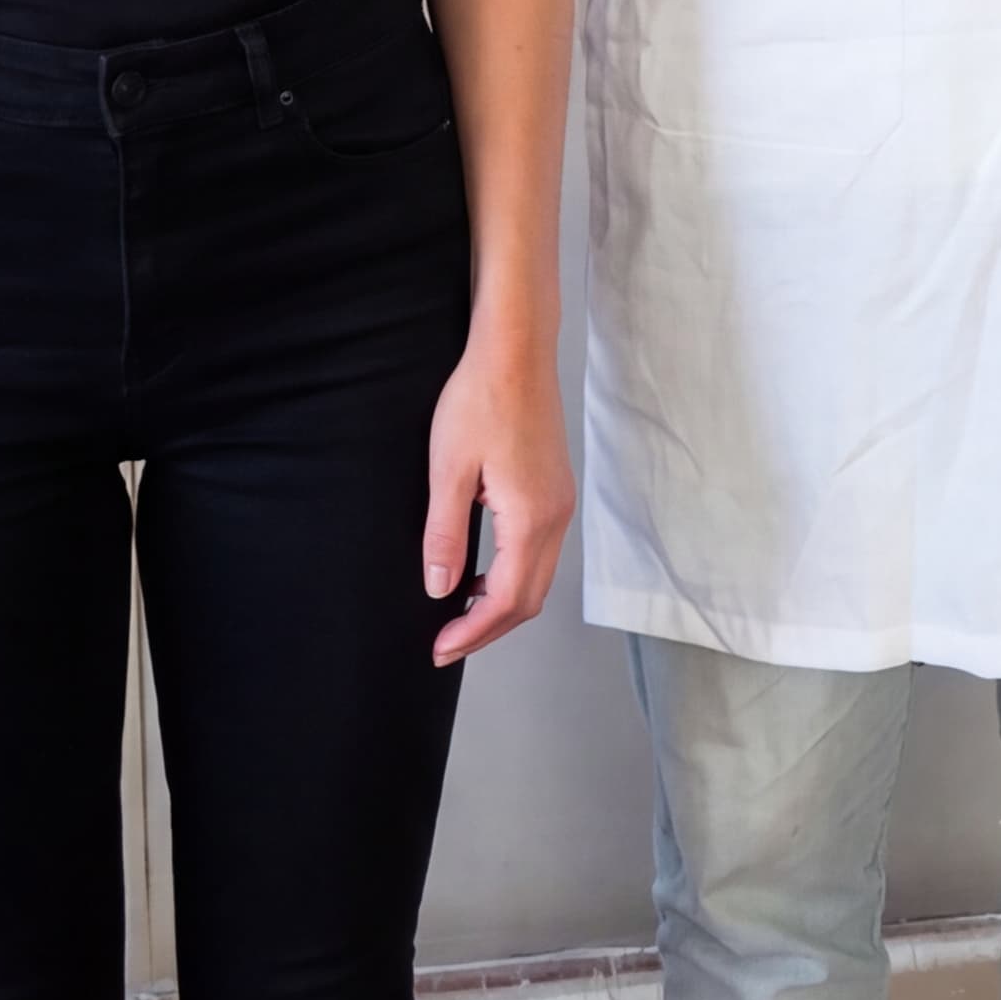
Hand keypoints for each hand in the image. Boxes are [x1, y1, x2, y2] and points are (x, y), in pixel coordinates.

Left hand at [422, 322, 575, 668]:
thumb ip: (444, 534)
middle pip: (530, 599)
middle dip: (489, 629)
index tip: (438, 648)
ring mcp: (561, 504)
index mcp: (531, 518)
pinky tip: (482, 573)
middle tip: (445, 643)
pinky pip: (541, 552)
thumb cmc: (480, 399)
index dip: (472, 632)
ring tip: (460, 614)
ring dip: (502, 604)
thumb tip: (439, 589)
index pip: (507, 600)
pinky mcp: (556, 490)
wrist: (516, 351)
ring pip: (539, 578)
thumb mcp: (448, 469)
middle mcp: (556, 517)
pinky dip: (514, 576)